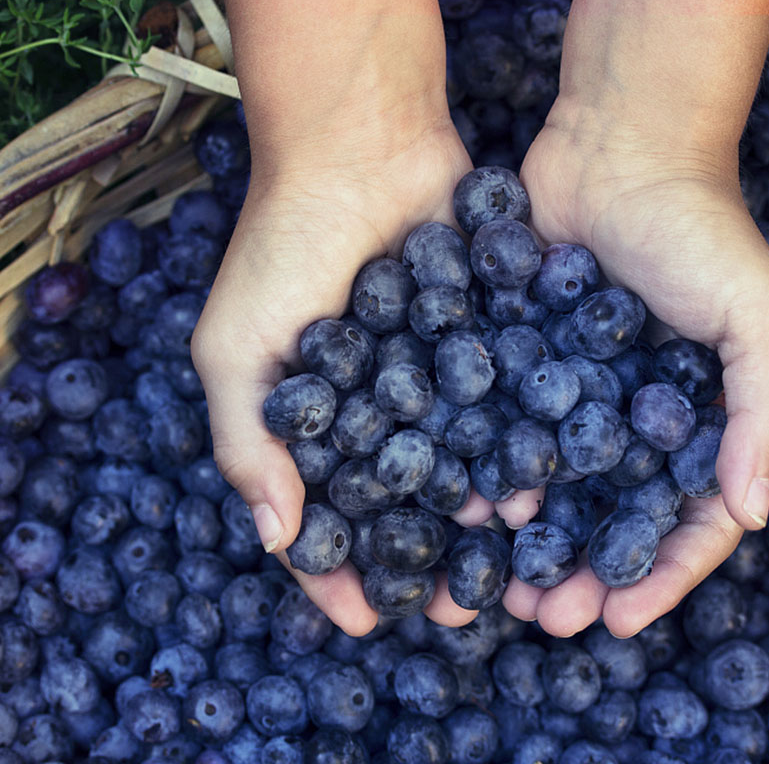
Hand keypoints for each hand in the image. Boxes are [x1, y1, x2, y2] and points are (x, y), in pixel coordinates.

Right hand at [191, 125, 477, 635]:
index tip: (366, 619)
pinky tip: (533, 486)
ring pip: (456, 466)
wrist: (359, 149)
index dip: (338, 571)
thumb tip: (276, 539)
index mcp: (309, 420)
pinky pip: (496, 408)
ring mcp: (427, 378)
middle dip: (425, 558)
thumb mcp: (235, 349)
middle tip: (457, 607)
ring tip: (505, 555)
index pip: (322, 515)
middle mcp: (371, 408)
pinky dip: (511, 448)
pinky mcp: (478, 342)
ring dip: (477, 515)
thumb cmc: (281, 247)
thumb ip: (247, 443)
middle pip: (400, 504)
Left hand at [498, 96, 768, 638]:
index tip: (616, 622)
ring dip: (522, 539)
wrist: (614, 153)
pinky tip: (459, 504)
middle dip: (577, 573)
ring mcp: (569, 394)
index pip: (681, 520)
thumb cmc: (698, 230)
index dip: (655, 576)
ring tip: (491, 583)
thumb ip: (765, 412)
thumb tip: (750, 513)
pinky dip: (482, 468)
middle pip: (603, 516)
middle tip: (540, 619)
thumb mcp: (759, 317)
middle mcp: (629, 418)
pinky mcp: (517, 363)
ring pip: (546, 485)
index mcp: (694, 422)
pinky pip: (498, 428)